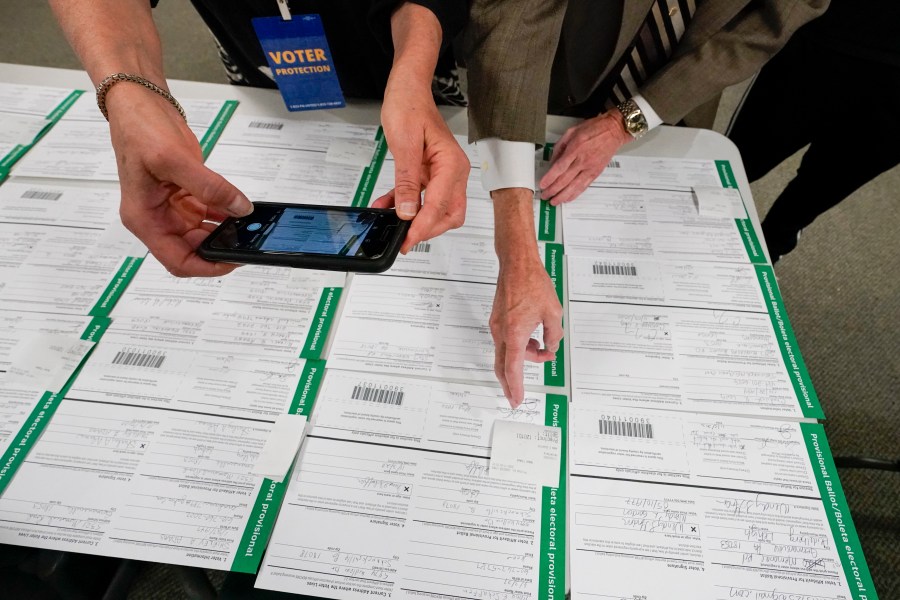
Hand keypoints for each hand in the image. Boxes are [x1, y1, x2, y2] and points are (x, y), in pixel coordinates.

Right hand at [106, 84, 252, 276]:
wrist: (138, 102)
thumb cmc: (138, 129)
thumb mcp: (174, 159)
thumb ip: (210, 188)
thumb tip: (240, 208)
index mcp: (144, 218)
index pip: (176, 260)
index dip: (206, 267)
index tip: (232, 260)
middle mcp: (156, 218)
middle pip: (192, 251)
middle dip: (219, 248)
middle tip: (248, 242)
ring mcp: (171, 207)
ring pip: (202, 234)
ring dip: (224, 233)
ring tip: (249, 229)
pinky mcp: (184, 195)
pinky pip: (208, 214)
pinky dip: (225, 215)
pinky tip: (241, 212)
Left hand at [371, 85, 468, 252]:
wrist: (408, 89)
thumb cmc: (410, 107)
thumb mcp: (404, 145)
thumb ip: (407, 181)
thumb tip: (407, 211)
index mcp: (452, 165)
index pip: (440, 205)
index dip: (423, 226)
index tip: (408, 240)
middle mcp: (453, 171)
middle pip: (448, 214)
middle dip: (428, 230)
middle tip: (404, 240)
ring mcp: (443, 174)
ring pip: (438, 210)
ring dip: (417, 220)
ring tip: (393, 226)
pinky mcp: (431, 173)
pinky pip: (423, 197)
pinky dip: (408, 206)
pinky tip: (388, 208)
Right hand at [491, 260, 562, 407]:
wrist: (517, 264)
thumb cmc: (532, 283)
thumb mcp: (553, 313)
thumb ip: (554, 335)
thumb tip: (551, 346)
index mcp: (515, 333)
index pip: (513, 369)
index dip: (515, 387)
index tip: (516, 400)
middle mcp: (501, 332)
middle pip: (503, 366)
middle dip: (511, 383)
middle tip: (516, 396)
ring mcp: (497, 326)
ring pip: (507, 353)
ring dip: (523, 358)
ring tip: (543, 350)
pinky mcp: (497, 320)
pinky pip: (506, 341)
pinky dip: (519, 347)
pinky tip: (532, 339)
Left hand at [539, 109, 631, 204]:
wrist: (614, 130)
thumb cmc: (594, 128)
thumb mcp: (571, 132)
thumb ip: (560, 147)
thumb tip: (552, 162)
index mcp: (575, 148)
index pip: (559, 167)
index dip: (549, 178)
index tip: (542, 184)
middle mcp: (583, 160)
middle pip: (565, 180)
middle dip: (553, 190)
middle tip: (545, 195)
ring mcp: (590, 168)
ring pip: (574, 186)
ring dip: (562, 196)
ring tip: (554, 201)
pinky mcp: (596, 173)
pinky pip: (584, 186)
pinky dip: (575, 194)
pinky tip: (568, 198)